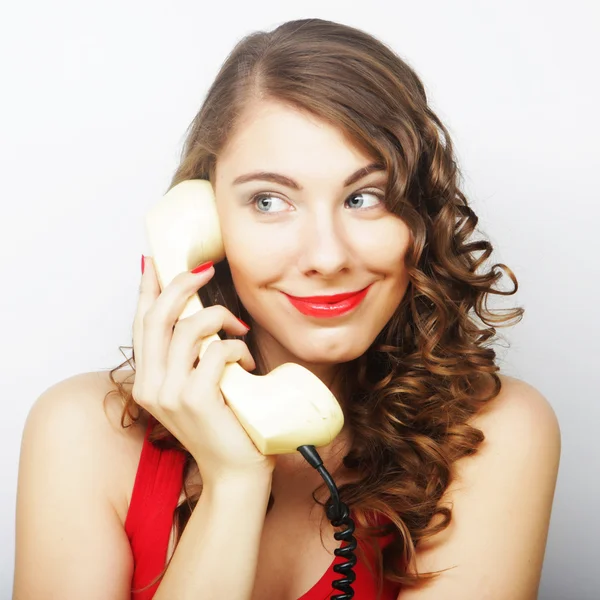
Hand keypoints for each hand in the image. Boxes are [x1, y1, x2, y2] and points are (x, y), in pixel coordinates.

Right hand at [132, 256, 275, 486]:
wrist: (234, 471)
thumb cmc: (221, 423)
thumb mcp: (195, 384)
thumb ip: (189, 354)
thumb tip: (196, 313)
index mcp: (146, 380)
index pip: (141, 323)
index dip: (147, 289)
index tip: (155, 261)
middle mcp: (150, 386)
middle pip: (158, 317)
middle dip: (181, 284)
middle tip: (206, 269)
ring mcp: (169, 394)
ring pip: (190, 328)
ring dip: (221, 319)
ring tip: (239, 331)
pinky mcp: (195, 399)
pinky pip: (217, 351)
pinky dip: (237, 348)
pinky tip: (246, 361)